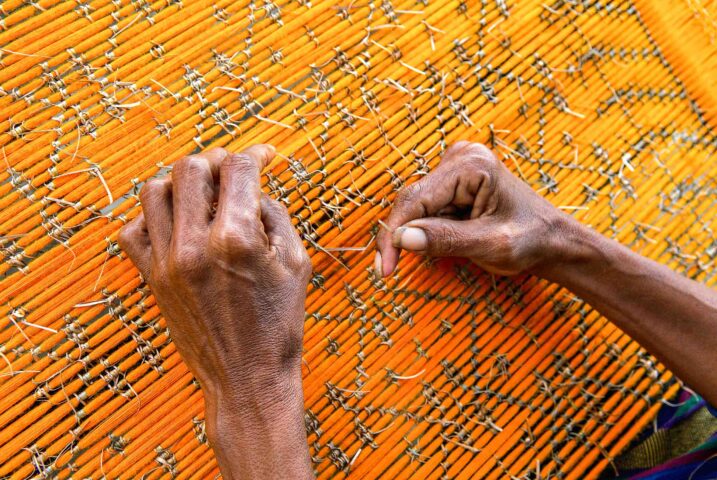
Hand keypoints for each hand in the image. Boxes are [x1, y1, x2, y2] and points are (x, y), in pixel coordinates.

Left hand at [119, 145, 313, 479]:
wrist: (248, 379)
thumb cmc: (280, 323)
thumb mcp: (296, 263)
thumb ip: (274, 213)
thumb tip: (254, 186)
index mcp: (238, 239)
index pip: (238, 168)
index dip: (256, 153)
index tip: (265, 156)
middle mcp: (194, 245)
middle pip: (190, 168)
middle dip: (216, 160)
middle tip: (233, 172)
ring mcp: (166, 262)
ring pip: (154, 190)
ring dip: (181, 183)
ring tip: (202, 194)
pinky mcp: (150, 280)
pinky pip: (133, 228)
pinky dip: (152, 216)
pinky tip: (177, 223)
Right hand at [376, 141, 583, 276]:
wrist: (552, 240)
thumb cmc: (531, 241)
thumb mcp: (490, 245)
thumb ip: (446, 240)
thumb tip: (402, 239)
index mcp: (471, 165)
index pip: (415, 199)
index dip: (393, 234)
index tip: (384, 268)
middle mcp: (460, 158)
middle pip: (412, 201)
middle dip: (404, 236)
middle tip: (395, 270)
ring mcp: (456, 167)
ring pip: (417, 207)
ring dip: (421, 235)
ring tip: (456, 250)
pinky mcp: (454, 181)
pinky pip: (427, 208)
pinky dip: (429, 231)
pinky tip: (454, 240)